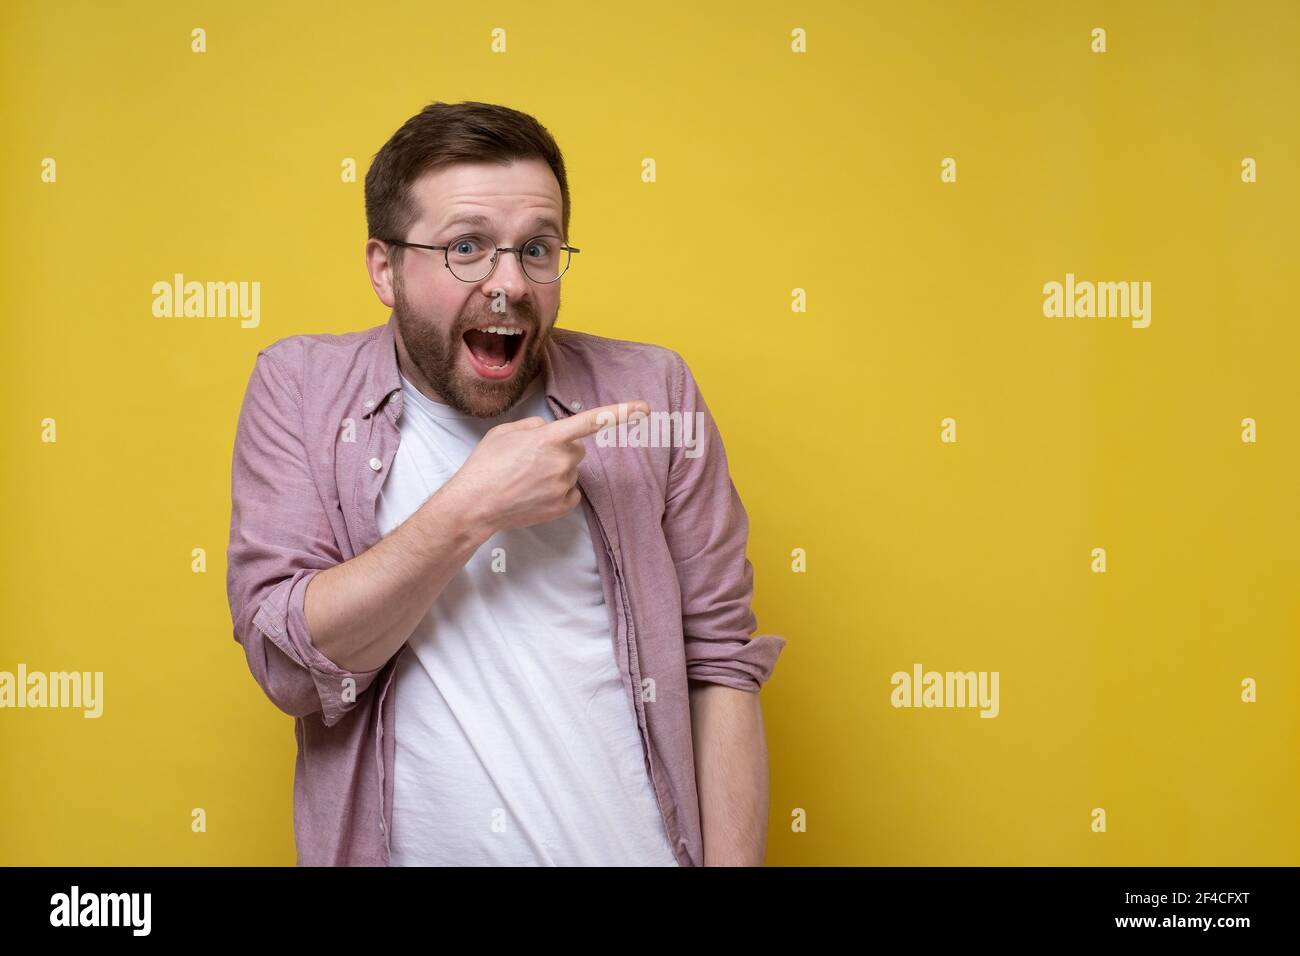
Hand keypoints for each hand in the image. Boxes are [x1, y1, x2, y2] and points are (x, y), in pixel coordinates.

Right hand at [445, 400, 648, 533]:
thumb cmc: (486, 465)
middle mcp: (562, 461)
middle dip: (560, 450)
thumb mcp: (506, 432)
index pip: (590, 421)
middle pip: (577, 449)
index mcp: (548, 438)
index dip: (620, 413)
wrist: (475, 505)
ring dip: (556, 471)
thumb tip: (549, 430)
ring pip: (572, 471)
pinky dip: (558, 491)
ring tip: (526, 479)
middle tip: (530, 460)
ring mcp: (564, 486)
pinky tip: (534, 493)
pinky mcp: (564, 505)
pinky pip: (572, 492)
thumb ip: (535, 425)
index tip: (645, 408)